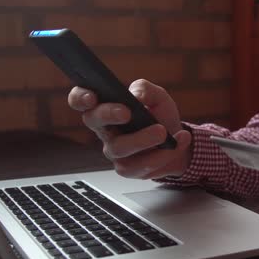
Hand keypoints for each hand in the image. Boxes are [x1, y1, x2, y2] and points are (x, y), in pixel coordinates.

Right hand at [68, 79, 192, 178]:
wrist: (177, 142)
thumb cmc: (160, 116)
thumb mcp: (157, 96)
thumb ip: (145, 89)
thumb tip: (136, 95)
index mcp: (105, 107)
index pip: (81, 100)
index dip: (80, 97)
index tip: (92, 96)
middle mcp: (105, 129)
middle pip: (93, 121)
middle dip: (108, 114)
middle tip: (127, 112)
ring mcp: (114, 150)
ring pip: (119, 147)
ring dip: (142, 139)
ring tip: (163, 132)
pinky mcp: (128, 169)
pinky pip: (140, 164)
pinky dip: (163, 153)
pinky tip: (178, 141)